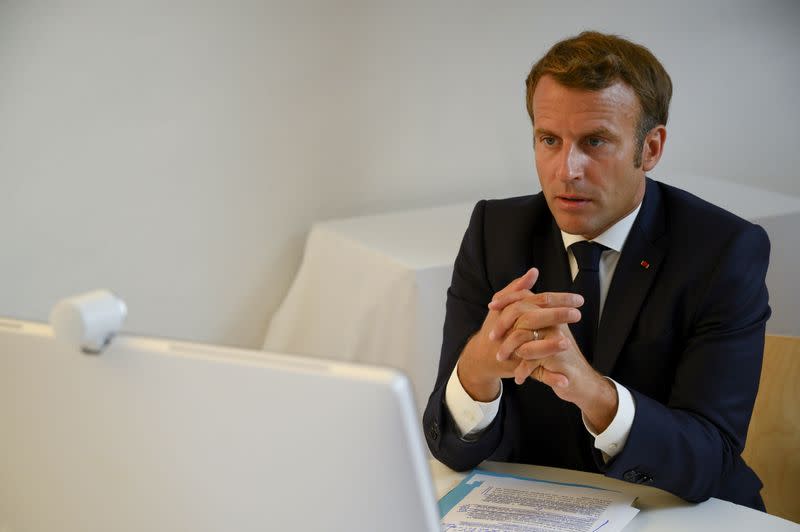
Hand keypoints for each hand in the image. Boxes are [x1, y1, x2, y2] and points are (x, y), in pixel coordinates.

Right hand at [456, 268, 583, 401]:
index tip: (579, 299)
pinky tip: (565, 380)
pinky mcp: (516, 367)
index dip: (559, 299)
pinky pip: (535, 373)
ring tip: (568, 343)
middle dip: (556, 316)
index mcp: (511, 312)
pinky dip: (550, 378)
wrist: (481, 356)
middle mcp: (511, 329)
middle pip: (533, 319)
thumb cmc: (496, 328)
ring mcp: (513, 349)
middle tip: (578, 314)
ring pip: (531, 347)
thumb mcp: (504, 306)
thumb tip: (534, 271)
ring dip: (549, 346)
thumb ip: (518, 288)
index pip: (537, 301)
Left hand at [490, 290, 617, 431]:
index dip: (507, 300)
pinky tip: (518, 377)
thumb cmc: (557, 356)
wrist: (579, 381)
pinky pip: (531, 360)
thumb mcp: (544, 335)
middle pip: (523, 313)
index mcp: (551, 313)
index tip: (491, 307)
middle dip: (503, 324)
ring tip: (501, 357)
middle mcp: (556, 323)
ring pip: (523, 336)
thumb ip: (530, 314)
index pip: (526, 297)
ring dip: (509, 348)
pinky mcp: (556, 358)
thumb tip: (515, 293)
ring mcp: (557, 339)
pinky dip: (522, 369)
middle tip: (492, 337)